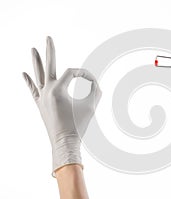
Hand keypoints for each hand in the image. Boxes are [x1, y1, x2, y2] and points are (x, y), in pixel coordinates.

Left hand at [22, 36, 100, 175]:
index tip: (92, 82)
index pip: (71, 72)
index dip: (83, 74)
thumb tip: (94, 81)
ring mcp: (41, 97)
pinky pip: (32, 90)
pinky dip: (28, 81)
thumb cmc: (79, 124)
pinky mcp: (40, 104)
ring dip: (36, 61)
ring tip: (32, 48)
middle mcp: (47, 90)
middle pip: (49, 65)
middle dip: (50, 50)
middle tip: (48, 37)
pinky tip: (23, 73)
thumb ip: (95, 90)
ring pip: (37, 75)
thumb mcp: (92, 105)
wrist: (65, 141)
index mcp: (58, 89)